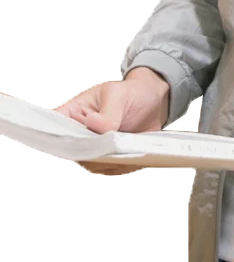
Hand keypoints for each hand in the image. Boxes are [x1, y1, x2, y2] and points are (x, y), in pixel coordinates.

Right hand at [52, 67, 169, 175]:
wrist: (152, 102)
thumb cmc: (129, 93)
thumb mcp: (118, 95)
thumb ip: (107, 112)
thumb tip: (94, 124)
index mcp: (72, 115)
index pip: (54, 129)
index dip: (58, 137)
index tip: (75, 140)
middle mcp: (79, 136)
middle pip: (74, 152)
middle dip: (90, 152)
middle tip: (108, 147)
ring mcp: (95, 151)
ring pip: (94, 164)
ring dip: (110, 160)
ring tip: (126, 151)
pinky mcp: (112, 160)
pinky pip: (114, 168)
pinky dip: (124, 164)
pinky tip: (136, 157)